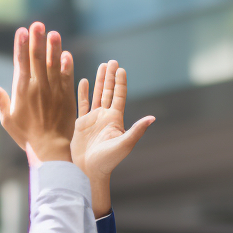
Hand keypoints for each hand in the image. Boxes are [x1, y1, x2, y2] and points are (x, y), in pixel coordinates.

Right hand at [0, 22, 74, 164]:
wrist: (50, 148)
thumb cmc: (26, 136)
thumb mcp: (8, 121)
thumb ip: (1, 102)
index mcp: (22, 91)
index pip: (21, 63)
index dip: (21, 46)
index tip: (21, 31)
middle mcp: (38, 87)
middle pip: (37, 59)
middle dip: (37, 40)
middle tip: (38, 24)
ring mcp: (53, 91)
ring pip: (53, 64)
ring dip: (53, 48)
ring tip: (54, 33)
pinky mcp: (67, 97)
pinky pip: (66, 77)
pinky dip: (66, 65)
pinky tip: (66, 54)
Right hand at [72, 62, 153, 217]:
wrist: (88, 171)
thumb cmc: (108, 161)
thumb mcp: (124, 144)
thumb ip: (137, 130)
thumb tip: (152, 118)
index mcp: (115, 120)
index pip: (119, 96)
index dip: (121, 82)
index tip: (121, 69)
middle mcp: (105, 117)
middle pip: (109, 92)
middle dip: (110, 77)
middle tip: (112, 61)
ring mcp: (93, 120)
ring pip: (97, 95)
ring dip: (100, 81)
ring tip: (101, 66)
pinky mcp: (81, 124)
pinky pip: (82, 104)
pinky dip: (83, 92)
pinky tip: (85, 81)